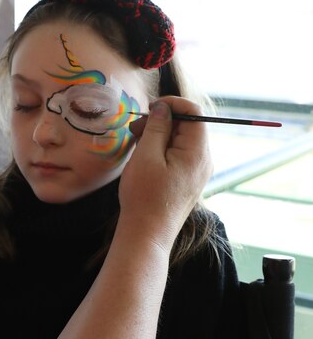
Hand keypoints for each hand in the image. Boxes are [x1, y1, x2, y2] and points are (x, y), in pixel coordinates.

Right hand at [119, 96, 212, 252]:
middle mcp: (203, 160)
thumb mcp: (146, 155)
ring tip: (136, 143)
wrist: (147, 234)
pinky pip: (178, 154)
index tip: (149, 109)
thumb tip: (163, 107)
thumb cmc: (144, 196)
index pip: (194, 111)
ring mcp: (197, 171)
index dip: (172, 103)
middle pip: (188, 125)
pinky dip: (161, 149)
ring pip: (180, 140)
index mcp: (197, 152)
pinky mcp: (188, 180)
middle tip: (134, 129)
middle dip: (162, 120)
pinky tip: (143, 158)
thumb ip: (157, 127)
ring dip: (158, 135)